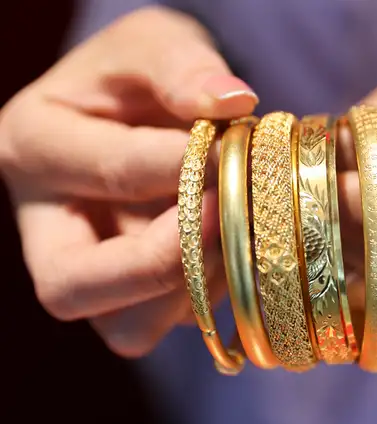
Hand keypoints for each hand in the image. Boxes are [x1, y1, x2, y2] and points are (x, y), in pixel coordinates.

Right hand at [0, 6, 256, 356]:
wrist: (147, 103)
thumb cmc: (143, 71)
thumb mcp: (155, 42)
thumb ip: (184, 64)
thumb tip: (232, 103)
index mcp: (35, 145)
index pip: (109, 173)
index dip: (183, 169)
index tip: (235, 148)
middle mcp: (47, 221)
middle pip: (72, 285)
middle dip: (161, 263)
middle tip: (221, 217)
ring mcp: (90, 265)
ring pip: (124, 326)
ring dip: (189, 291)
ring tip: (233, 234)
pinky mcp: (135, 291)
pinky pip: (170, 321)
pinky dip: (211, 296)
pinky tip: (239, 247)